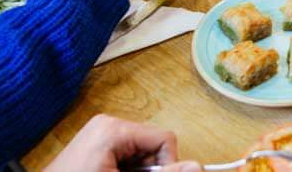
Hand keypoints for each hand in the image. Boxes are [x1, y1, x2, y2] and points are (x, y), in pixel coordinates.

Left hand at [44, 114, 199, 171]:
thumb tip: (197, 167)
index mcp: (114, 129)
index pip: (164, 138)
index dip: (168, 165)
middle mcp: (108, 124)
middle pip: (153, 147)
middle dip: (149, 171)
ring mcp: (100, 134)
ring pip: (141, 155)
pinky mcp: (95, 145)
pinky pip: (126, 156)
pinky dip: (126, 171)